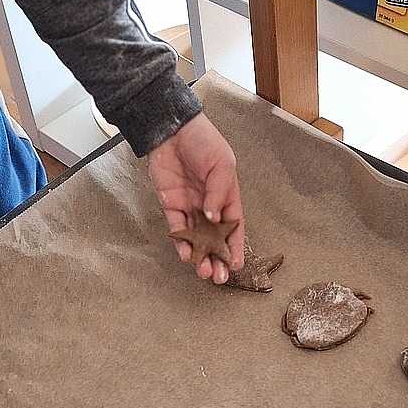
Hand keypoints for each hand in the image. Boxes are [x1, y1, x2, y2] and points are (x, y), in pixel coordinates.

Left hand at [147, 113, 243, 284]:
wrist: (171, 129)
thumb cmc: (202, 141)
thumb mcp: (222, 163)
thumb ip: (219, 191)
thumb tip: (214, 217)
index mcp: (226, 194)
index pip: (234, 226)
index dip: (236, 246)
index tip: (237, 264)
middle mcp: (208, 204)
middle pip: (215, 238)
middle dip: (218, 258)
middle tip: (220, 277)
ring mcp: (189, 206)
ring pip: (196, 238)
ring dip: (200, 255)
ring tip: (204, 271)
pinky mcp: (170, 204)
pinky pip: (177, 228)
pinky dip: (181, 242)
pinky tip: (186, 254)